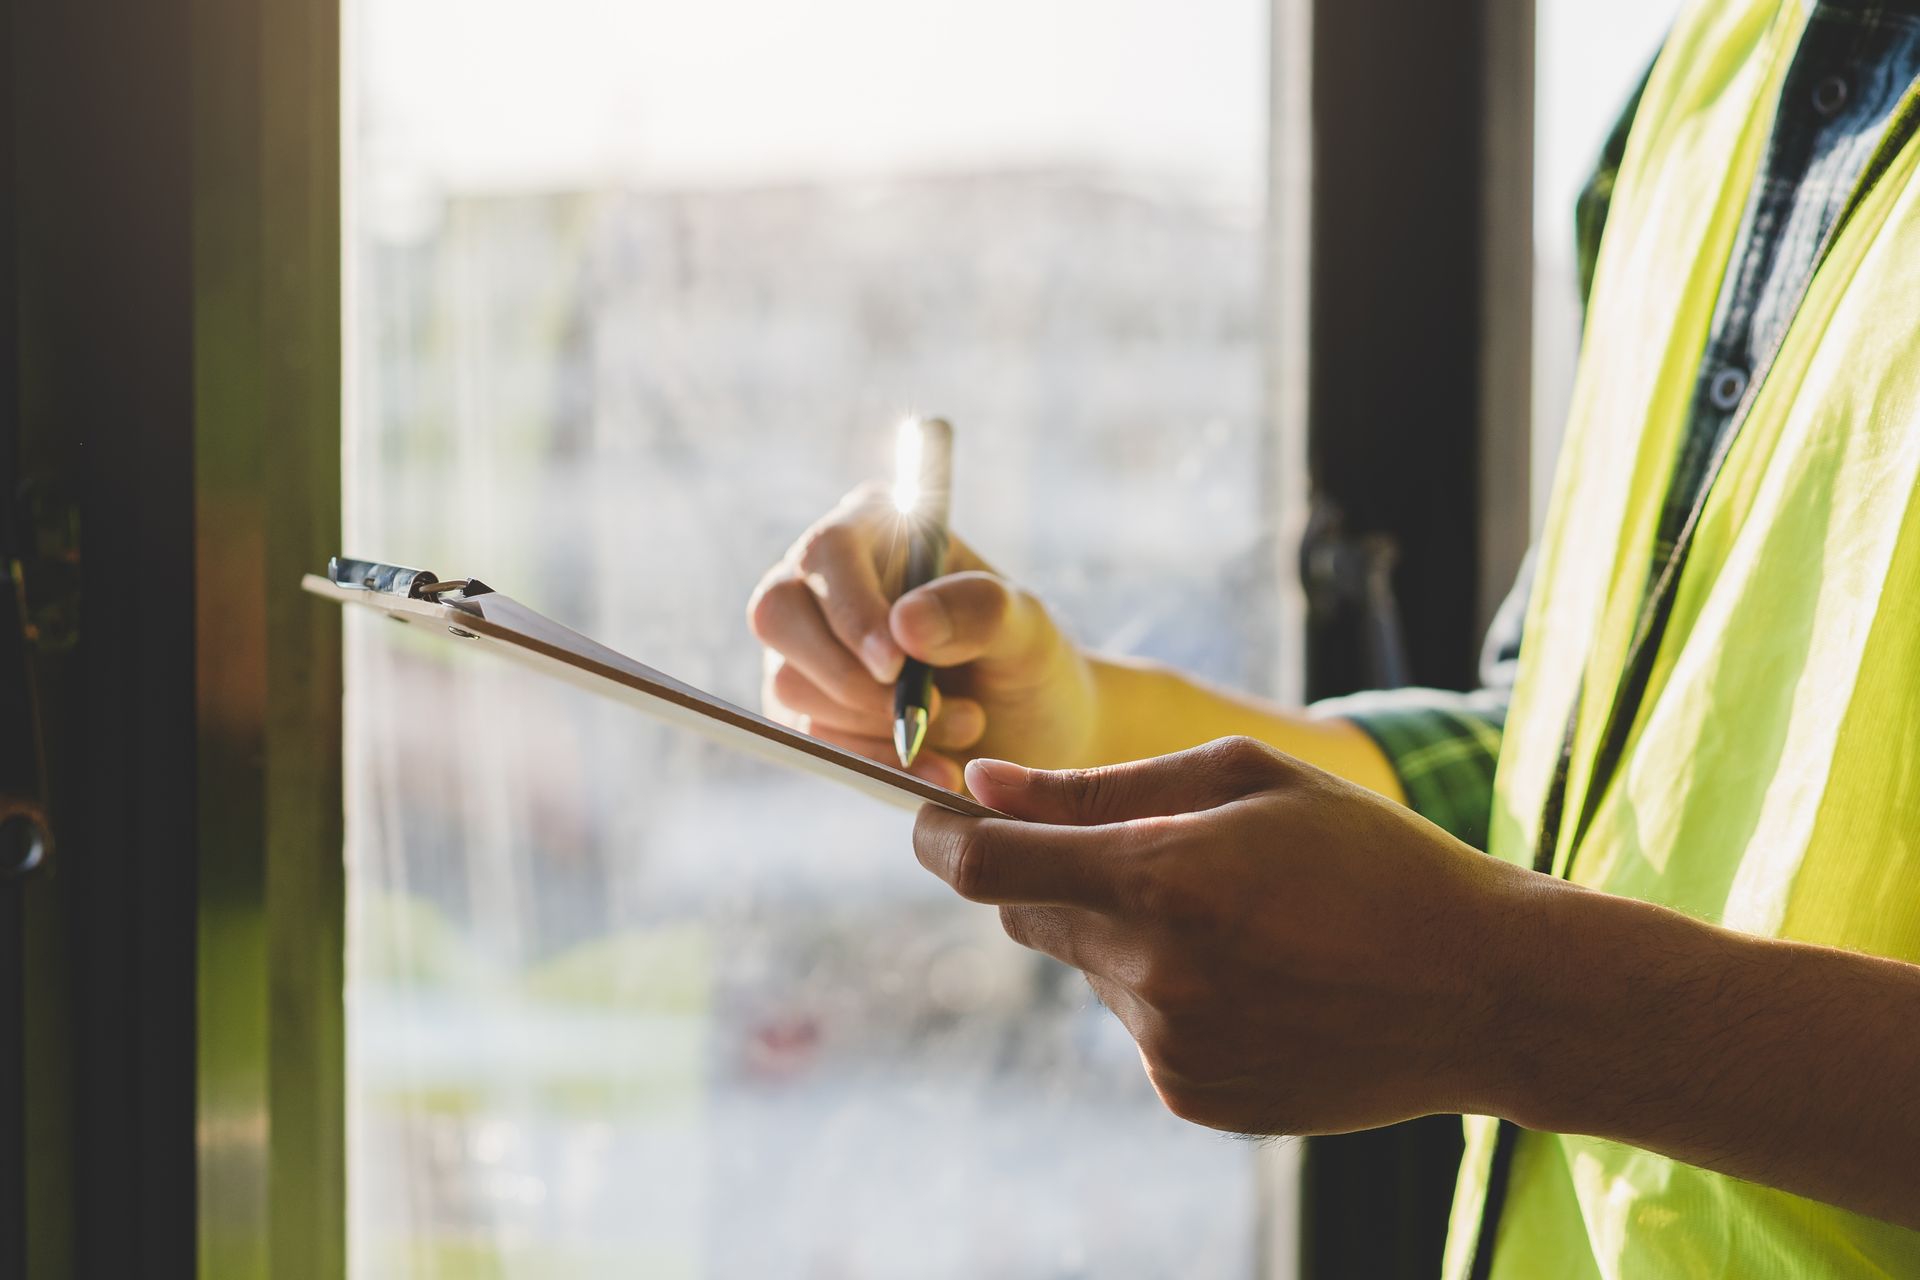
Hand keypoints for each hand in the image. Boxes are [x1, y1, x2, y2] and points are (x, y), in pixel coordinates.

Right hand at [748, 482, 1100, 790]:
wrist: (1033, 732)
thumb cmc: (1027, 660)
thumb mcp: (1029, 630)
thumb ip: (980, 612)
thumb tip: (904, 622)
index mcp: (876, 530)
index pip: (829, 551)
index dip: (851, 609)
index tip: (896, 666)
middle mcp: (825, 582)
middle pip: (778, 613)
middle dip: (849, 677)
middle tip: (929, 712)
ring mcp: (807, 648)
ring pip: (790, 684)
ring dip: (878, 723)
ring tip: (967, 725)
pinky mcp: (807, 711)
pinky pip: (812, 741)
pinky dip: (875, 762)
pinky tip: (935, 769)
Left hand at [912, 736, 1537, 1135]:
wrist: (1484, 993)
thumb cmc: (1373, 860)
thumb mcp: (1247, 782)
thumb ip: (1100, 788)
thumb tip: (987, 789)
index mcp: (1161, 881)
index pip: (986, 865)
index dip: (939, 837)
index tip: (927, 820)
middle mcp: (1152, 975)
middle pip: (1028, 914)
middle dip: (1052, 872)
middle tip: (1142, 849)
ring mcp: (1170, 1048)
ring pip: (1091, 969)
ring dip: (1127, 934)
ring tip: (1240, 922)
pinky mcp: (1193, 1096)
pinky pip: (1140, 1024)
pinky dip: (1169, 991)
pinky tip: (1257, 978)